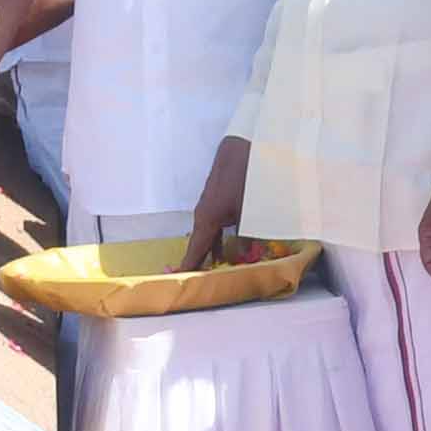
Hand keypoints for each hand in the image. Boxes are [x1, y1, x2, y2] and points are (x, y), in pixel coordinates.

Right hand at [176, 135, 251, 270]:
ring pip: (210, 234)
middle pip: (200, 244)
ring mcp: (210, 207)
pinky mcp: (219, 201)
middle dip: (203, 261)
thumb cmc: (244, 180)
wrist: (243, 148)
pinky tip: (232, 245)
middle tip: (202, 280)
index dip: (189, 267)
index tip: (181, 282)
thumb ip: (247, 236)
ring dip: (214, 249)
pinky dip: (221, 237)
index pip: (194, 250)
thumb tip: (246, 255)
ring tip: (219, 267)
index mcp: (206, 220)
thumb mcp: (250, 213)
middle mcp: (203, 215)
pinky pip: (217, 225)